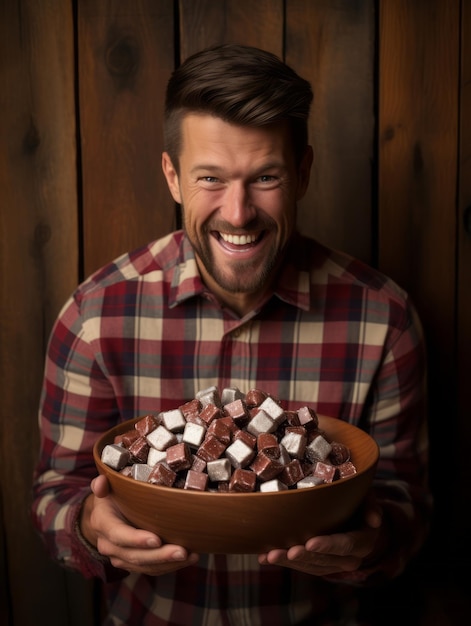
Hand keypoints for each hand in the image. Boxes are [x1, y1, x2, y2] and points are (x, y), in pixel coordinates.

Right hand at [81, 474, 198, 575]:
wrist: (105, 515)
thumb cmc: (112, 496)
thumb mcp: (107, 486)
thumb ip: (103, 484)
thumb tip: (101, 482)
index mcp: (102, 523)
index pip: (118, 535)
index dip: (136, 539)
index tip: (156, 540)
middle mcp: (108, 545)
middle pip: (134, 555)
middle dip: (159, 556)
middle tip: (181, 551)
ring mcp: (120, 557)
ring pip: (145, 566)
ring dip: (168, 563)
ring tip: (190, 556)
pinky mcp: (133, 563)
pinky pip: (151, 569)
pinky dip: (170, 565)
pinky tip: (189, 558)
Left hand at [258, 497, 384, 580]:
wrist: (359, 521)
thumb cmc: (360, 503)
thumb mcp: (368, 498)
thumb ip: (370, 504)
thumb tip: (375, 520)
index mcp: (362, 541)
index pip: (344, 544)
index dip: (327, 545)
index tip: (310, 542)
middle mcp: (350, 558)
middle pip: (324, 559)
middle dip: (302, 556)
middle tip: (282, 551)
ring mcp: (334, 564)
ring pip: (310, 567)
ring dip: (288, 562)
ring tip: (269, 555)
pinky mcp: (319, 565)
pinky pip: (302, 567)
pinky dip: (283, 562)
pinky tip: (264, 557)